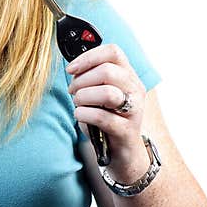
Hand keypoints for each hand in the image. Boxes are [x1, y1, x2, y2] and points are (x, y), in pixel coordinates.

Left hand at [66, 44, 148, 178]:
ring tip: (78, 104)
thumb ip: (91, 77)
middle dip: (81, 80)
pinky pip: (101, 117)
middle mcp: (135, 90)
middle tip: (72, 91)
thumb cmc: (106, 119)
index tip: (71, 69)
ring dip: (83, 97)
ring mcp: (134, 110)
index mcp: (128, 76)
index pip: (113, 52)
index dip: (88, 57)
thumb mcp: (99, 94)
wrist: (122, 153)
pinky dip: (83, 114)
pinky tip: (80, 116)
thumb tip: (72, 67)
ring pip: (107, 93)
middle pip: (107, 71)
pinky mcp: (126, 131)